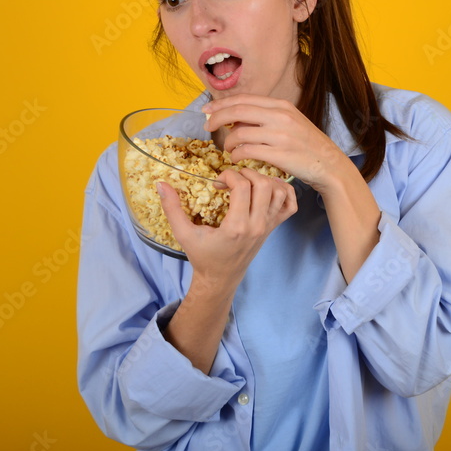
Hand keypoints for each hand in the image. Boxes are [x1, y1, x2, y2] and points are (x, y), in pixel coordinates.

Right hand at [156, 166, 296, 286]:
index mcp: (236, 227)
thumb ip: (172, 208)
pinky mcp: (273, 227)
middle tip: (234, 178)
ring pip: (279, 192)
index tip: (219, 180)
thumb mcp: (184, 233)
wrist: (221, 277)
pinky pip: (290, 206)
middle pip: (264, 185)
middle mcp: (257, 225)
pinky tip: (267, 188)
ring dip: (265, 180)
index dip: (230, 175)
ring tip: (248, 182)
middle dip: (248, 173)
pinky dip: (284, 192)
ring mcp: (268, 226)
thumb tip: (160, 184)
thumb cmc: (202, 255)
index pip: (243, 187)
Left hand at [203, 94, 349, 191]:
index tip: (207, 109)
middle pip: (237, 112)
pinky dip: (236, 155)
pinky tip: (237, 158)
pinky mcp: (279, 155)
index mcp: (281, 105)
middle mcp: (280, 117)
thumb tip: (236, 119)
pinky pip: (247, 152)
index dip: (221, 103)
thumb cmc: (307, 145)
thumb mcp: (290, 122)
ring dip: (227, 143)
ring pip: (239, 134)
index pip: (243, 99)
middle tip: (208, 127)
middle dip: (217, 118)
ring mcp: (280, 136)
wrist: (329, 164)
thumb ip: (266, 117)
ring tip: (228, 149)